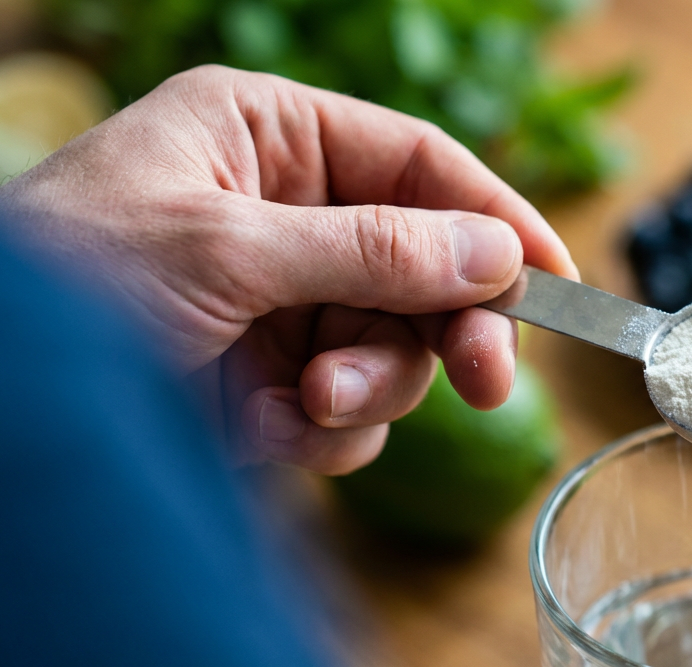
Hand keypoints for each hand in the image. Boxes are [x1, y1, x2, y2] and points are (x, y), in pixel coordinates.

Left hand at [0, 65, 576, 473]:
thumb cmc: (61, 280)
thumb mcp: (224, 249)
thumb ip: (372, 251)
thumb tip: (499, 254)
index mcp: (270, 136)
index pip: (422, 166)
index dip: (498, 220)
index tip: (558, 280)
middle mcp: (285, 213)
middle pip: (426, 267)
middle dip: (444, 327)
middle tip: (484, 380)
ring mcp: (278, 301)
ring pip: (394, 347)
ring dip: (369, 385)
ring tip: (307, 402)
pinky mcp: (265, 381)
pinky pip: (346, 411)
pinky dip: (319, 432)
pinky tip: (257, 429)